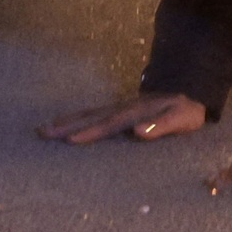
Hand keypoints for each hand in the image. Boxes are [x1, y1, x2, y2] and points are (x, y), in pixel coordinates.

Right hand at [38, 93, 207, 143]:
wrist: (189, 91)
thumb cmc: (185, 111)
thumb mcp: (181, 118)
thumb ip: (162, 125)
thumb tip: (139, 132)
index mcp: (135, 112)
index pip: (109, 124)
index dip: (91, 132)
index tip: (70, 140)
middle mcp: (122, 108)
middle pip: (91, 117)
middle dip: (67, 125)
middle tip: (42, 132)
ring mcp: (118, 107)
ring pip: (88, 114)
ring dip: (66, 121)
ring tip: (44, 129)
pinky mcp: (117, 110)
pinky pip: (92, 114)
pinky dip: (76, 118)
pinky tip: (62, 124)